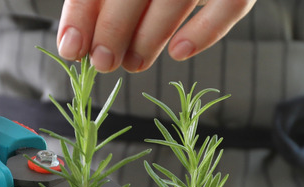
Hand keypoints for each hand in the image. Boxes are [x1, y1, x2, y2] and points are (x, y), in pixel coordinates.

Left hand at [57, 0, 255, 72]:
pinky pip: (232, 4)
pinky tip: (179, 52)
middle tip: (104, 62)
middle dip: (114, 27)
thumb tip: (77, 40)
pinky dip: (206, 31)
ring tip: (133, 64)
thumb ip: (103, 0)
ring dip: (151, 35)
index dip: (83, 12)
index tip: (72, 48)